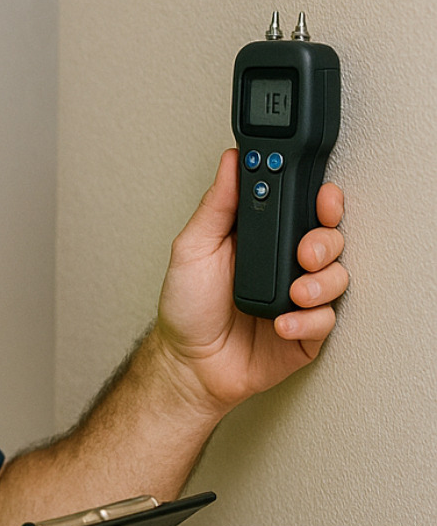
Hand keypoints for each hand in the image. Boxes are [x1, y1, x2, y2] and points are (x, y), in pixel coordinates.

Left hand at [152, 148, 347, 416]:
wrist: (188, 363)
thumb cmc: (187, 306)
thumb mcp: (192, 248)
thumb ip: (216, 204)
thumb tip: (232, 161)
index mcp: (262, 238)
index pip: (302, 207)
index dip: (319, 198)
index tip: (321, 195)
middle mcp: (285, 264)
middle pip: (330, 238)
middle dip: (324, 240)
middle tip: (303, 253)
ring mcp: (299, 298)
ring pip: (338, 277)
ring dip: (320, 282)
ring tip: (293, 294)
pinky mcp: (307, 332)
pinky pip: (327, 320)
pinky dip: (308, 320)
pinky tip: (282, 324)